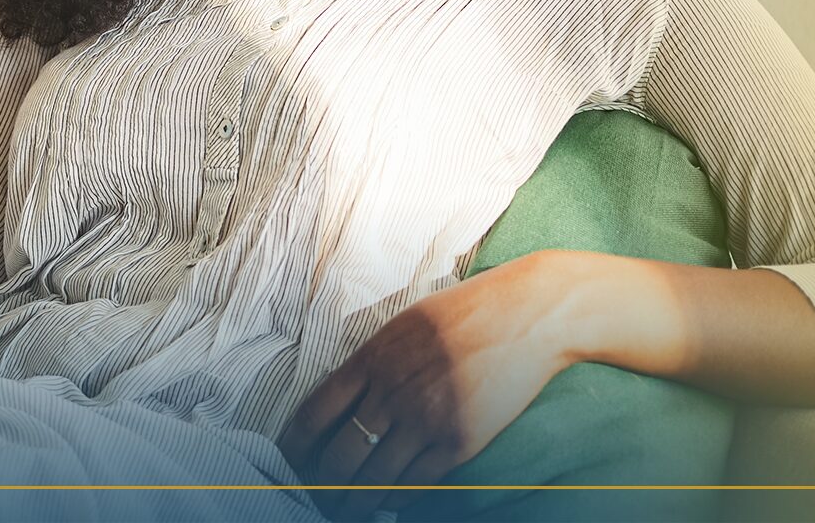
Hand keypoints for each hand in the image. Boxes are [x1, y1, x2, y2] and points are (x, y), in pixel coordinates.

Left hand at [277, 251, 582, 521]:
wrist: (528, 314)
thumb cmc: (465, 312)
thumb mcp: (403, 326)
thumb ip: (371, 361)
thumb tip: (340, 400)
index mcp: (372, 359)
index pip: (314, 413)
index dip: (293, 447)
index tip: (285, 464)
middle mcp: (393, 392)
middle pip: (339, 456)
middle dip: (321, 485)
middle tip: (314, 498)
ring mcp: (427, 420)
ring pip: (374, 480)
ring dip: (354, 504)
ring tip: (342, 514)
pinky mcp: (460, 441)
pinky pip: (417, 484)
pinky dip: (396, 499)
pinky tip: (387, 504)